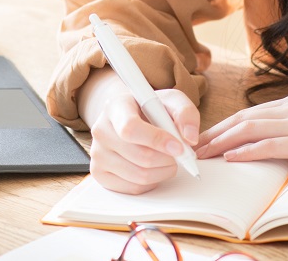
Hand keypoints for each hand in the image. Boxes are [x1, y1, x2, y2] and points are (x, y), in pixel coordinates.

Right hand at [85, 83, 200, 194]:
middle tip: (179, 154)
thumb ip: (185, 113)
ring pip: (139, 175)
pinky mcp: (100, 174)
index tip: (179, 147)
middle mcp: (101, 130)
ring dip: (163, 171)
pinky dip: (152, 181)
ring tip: (168, 159)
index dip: (157, 140)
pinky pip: (133, 188)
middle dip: (168, 159)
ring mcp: (97, 154)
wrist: (127, 117)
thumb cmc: (149, 109)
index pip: (131, 128)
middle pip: (140, 156)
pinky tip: (154, 168)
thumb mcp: (170, 100)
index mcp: (115, 107)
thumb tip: (189, 138)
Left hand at [195, 94, 287, 170]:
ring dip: (222, 142)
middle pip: (243, 119)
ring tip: (202, 153)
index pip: (251, 113)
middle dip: (215, 133)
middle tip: (193, 146)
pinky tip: (231, 158)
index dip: (226, 125)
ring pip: (250, 130)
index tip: (208, 137)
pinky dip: (246, 151)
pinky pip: (270, 145)